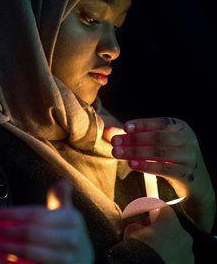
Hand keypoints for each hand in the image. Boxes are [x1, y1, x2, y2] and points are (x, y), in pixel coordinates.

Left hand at [0, 181, 93, 263]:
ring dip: (2, 247)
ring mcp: (65, 258)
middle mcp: (71, 239)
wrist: (85, 261)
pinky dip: (8, 263)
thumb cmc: (69, 235)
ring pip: (28, 251)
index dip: (11, 214)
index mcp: (71, 220)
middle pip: (30, 233)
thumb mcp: (69, 216)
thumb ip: (61, 199)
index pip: (35, 214)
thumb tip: (63, 182)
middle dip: (2, 231)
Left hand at [111, 117, 215, 231]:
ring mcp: (188, 157)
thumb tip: (107, 131)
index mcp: (180, 127)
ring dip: (135, 152)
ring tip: (117, 153)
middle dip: (134, 139)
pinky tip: (131, 165)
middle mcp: (187, 140)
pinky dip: (146, 166)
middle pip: (158, 137)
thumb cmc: (168, 154)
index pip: (160, 122)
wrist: (193, 179)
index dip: (142, 124)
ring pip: (159, 153)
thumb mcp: (155, 142)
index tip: (125, 127)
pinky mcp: (186, 174)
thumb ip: (134, 135)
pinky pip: (164, 169)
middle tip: (114, 142)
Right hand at [124, 205, 192, 263]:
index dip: (155, 212)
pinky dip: (171, 255)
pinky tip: (160, 258)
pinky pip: (179, 255)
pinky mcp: (188, 262)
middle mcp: (183, 234)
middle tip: (149, 236)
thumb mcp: (132, 230)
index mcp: (170, 221)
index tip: (148, 217)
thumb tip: (139, 226)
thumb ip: (138, 224)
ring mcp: (188, 250)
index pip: (164, 209)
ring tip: (154, 250)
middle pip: (173, 227)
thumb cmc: (139, 246)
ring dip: (168, 243)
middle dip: (162, 230)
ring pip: (177, 242)